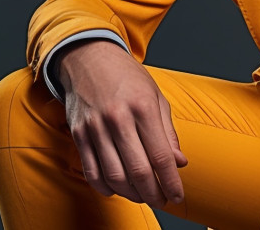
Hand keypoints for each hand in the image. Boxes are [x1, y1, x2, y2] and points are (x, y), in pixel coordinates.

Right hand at [58, 39, 187, 207]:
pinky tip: (117, 190)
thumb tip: (180, 162)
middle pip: (138, 171)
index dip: (171, 182)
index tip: (177, 196)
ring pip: (114, 176)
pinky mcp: (79, 134)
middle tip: (161, 201)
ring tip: (143, 196)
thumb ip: (168, 132)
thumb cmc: (127, 77)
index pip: (161, 155)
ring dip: (131, 194)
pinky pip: (91, 171)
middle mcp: (118, 118)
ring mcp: (95, 128)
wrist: (89, 58)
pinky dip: (105, 187)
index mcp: (143, 107)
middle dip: (153, 193)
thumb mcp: (156, 97)